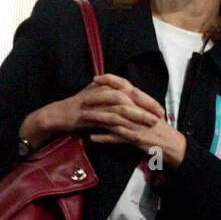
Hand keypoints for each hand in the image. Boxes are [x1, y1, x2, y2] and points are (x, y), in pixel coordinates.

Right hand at [20, 74, 185, 168]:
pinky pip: (109, 120)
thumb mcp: (99, 99)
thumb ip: (115, 98)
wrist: (59, 115)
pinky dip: (122, 126)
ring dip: (138, 115)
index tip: (160, 108)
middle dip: (146, 105)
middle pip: (129, 95)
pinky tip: (133, 133)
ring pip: (121, 107)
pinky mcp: (90, 115)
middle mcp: (102, 91)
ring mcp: (96, 103)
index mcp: (106, 87)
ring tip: (151, 123)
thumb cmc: (81, 108)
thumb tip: (134, 101)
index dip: (147, 99)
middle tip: (161, 115)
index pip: (131, 89)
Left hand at [85, 75, 186, 169]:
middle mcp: (138, 111)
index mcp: (143, 102)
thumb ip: (137, 103)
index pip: (125, 86)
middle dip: (98, 97)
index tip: (96, 78)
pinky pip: (117, 138)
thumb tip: (124, 93)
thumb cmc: (161, 129)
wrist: (173, 145)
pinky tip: (92, 138)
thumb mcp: (150, 111)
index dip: (110, 80)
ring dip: (97, 118)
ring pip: (113, 118)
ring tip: (83, 117)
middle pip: (115, 100)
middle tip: (83, 97)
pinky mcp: (135, 139)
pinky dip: (104, 138)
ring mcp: (136, 125)